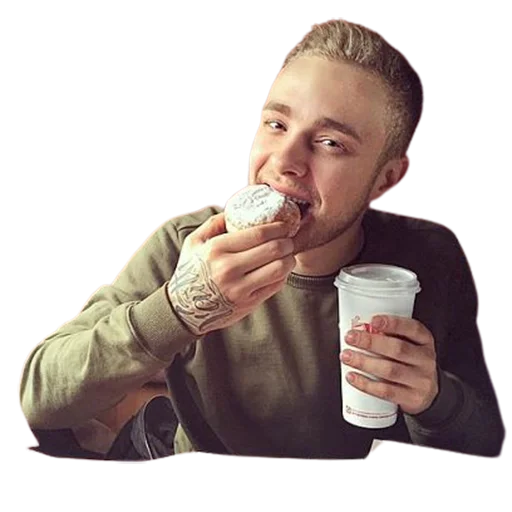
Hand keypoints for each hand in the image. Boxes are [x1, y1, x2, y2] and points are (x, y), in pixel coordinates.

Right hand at [167, 213, 295, 335]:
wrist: (184, 310)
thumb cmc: (191, 271)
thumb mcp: (193, 243)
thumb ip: (214, 223)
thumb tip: (236, 210)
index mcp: (216, 250)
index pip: (258, 234)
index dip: (277, 228)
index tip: (283, 225)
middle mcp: (229, 269)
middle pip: (274, 249)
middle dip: (287, 241)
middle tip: (288, 238)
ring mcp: (240, 289)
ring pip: (280, 268)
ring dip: (289, 258)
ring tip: (287, 254)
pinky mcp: (248, 304)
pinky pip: (276, 285)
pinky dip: (283, 275)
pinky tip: (279, 269)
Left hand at [340, 315, 438, 414]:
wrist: (428, 393)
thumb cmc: (410, 362)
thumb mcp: (409, 345)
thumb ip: (389, 336)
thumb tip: (358, 328)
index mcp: (425, 341)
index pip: (413, 329)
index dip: (393, 324)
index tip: (373, 320)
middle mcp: (425, 360)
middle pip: (398, 349)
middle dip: (370, 342)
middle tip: (350, 338)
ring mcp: (421, 381)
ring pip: (390, 370)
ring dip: (364, 362)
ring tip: (346, 356)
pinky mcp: (412, 399)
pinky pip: (386, 391)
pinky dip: (366, 384)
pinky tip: (352, 376)